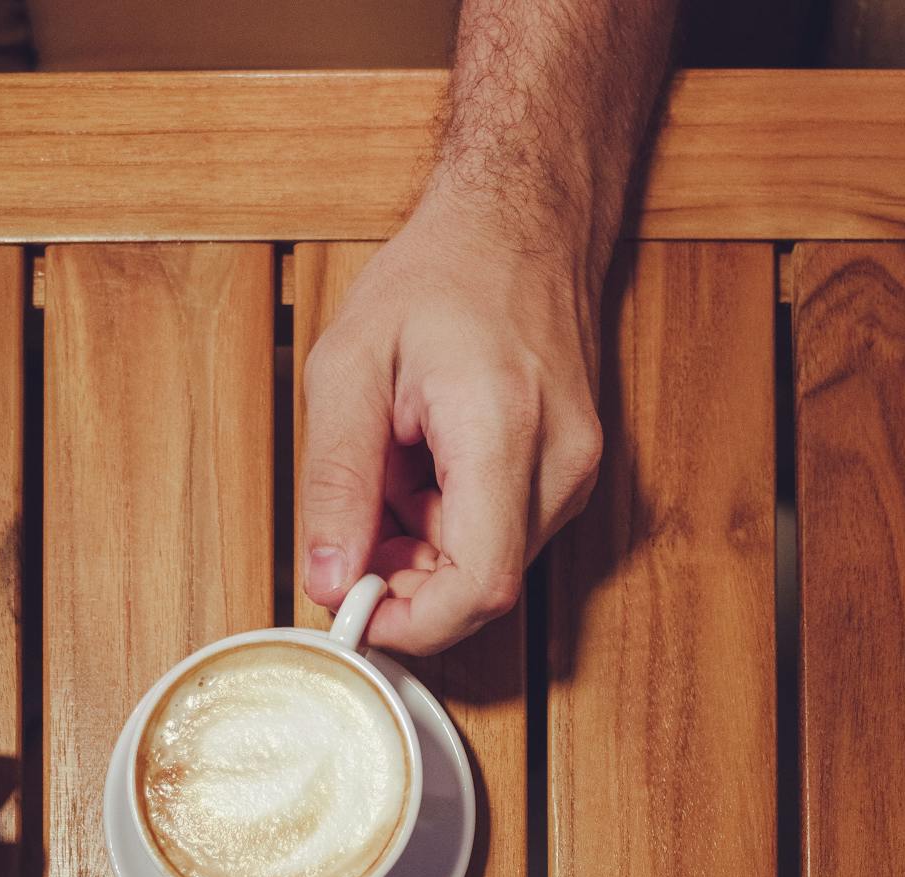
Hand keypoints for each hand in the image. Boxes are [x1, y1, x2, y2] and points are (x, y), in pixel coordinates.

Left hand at [299, 189, 605, 653]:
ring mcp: (577, 471)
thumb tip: (328, 579)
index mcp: (504, 430)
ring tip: (396, 465)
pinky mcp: (574, 473)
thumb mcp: (348, 367)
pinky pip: (505, 535)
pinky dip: (451, 524)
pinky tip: (428, 463)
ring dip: (425, 547)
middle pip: (482, 587)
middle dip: (406, 578)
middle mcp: (560, 464)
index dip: (411, 624)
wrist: (518, 225)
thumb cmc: (437, 278)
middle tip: (357, 518)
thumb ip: (336, 484)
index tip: (355, 613)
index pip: (478, 585)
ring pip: (491, 566)